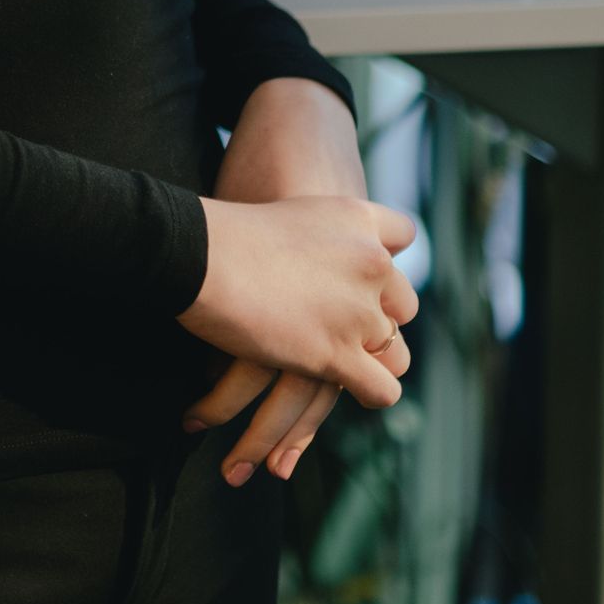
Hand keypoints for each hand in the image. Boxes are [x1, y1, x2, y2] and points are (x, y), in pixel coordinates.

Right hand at [177, 195, 417, 419]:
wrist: (200, 253)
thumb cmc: (224, 228)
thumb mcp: (285, 208)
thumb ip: (312, 228)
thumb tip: (306, 250)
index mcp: (356, 218)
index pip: (403, 235)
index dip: (384, 255)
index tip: (365, 274)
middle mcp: (371, 263)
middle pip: (402, 304)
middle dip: (381, 319)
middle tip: (352, 328)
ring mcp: (358, 311)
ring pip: (395, 351)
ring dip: (375, 362)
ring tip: (352, 370)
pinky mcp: (337, 356)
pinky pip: (381, 389)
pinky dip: (370, 394)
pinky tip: (353, 392)